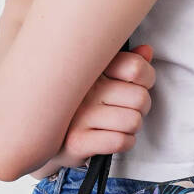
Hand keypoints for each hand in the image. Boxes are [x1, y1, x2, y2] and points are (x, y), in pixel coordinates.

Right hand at [30, 44, 155, 178]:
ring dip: (132, 127)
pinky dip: (125, 142)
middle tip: (127, 108)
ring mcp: (79, 115)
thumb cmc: (81, 104)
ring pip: (133, 121)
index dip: (146, 78)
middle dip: (141, 107)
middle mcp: (84, 89)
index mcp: (91, 68)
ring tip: (119, 124)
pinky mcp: (76, 142)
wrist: (45, 138)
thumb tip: (147, 51)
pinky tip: (114, 137)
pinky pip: (120, 141)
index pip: (135, 67)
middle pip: (140, 98)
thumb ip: (128, 63)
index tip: (136, 84)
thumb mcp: (103, 77)